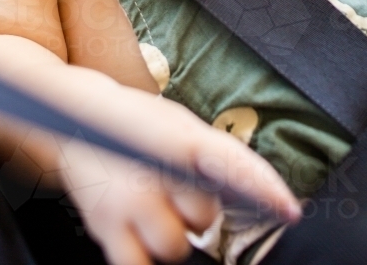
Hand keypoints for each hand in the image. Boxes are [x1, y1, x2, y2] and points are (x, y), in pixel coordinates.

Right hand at [54, 94, 299, 264]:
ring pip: (175, 247)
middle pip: (203, 217)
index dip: (264, 189)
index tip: (290, 210)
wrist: (77, 114)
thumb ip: (215, 154)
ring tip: (153, 208)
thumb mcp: (180, 123)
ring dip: (172, 235)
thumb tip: (257, 189)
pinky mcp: (103, 228)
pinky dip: (145, 254)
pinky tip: (140, 233)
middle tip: (174, 190)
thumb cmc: (137, 121)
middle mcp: (152, 169)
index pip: (230, 164)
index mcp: (178, 137)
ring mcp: (126, 201)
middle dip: (197, 210)